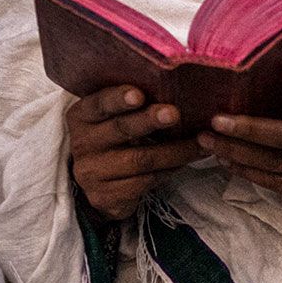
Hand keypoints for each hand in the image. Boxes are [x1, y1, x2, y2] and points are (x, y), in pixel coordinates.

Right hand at [67, 83, 202, 222]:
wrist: (98, 186)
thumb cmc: (113, 141)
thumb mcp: (112, 120)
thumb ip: (130, 105)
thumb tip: (174, 86)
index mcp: (81, 117)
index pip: (99, 104)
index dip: (118, 99)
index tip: (139, 95)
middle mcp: (82, 144)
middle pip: (121, 129)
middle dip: (149, 120)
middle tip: (174, 113)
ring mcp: (91, 173)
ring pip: (140, 160)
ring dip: (175, 151)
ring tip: (200, 144)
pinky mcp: (105, 196)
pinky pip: (144, 182)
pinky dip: (169, 171)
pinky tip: (185, 163)